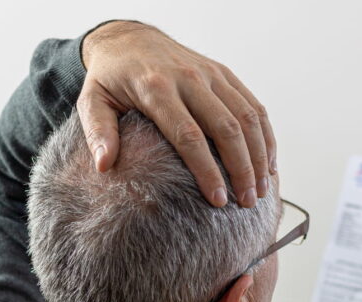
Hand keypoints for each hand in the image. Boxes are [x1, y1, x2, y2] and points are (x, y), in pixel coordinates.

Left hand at [78, 21, 275, 207]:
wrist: (129, 38)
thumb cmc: (111, 78)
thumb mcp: (92, 100)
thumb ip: (98, 132)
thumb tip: (104, 166)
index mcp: (156, 88)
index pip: (189, 136)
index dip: (207, 170)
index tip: (217, 200)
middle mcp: (189, 78)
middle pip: (226, 128)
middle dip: (241, 169)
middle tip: (246, 203)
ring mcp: (211, 74)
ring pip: (246, 117)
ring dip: (259, 156)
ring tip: (262, 191)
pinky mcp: (224, 74)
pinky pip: (253, 105)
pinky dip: (266, 136)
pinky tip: (269, 164)